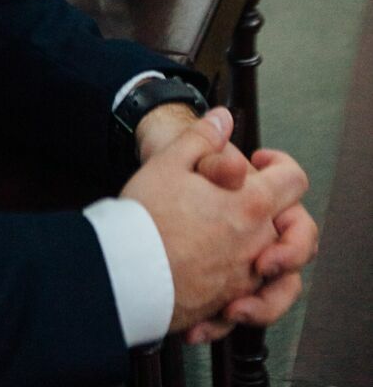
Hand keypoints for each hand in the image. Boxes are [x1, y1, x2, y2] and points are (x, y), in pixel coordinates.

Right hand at [121, 108, 314, 334]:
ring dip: (277, 266)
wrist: (126, 269)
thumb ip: (202, 137)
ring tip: (253, 257)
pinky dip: (246, 303)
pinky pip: (254, 308)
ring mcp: (245, 280)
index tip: (259, 163)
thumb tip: (223, 118)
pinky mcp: (227, 306)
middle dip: (287, 217)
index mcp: (249, 204)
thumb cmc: (147, 215)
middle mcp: (256, 245)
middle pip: (302, 232)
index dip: (280, 164)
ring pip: (287, 278)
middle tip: (261, 210)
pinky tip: (222, 292)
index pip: (293, 180)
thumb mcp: (170, 161)